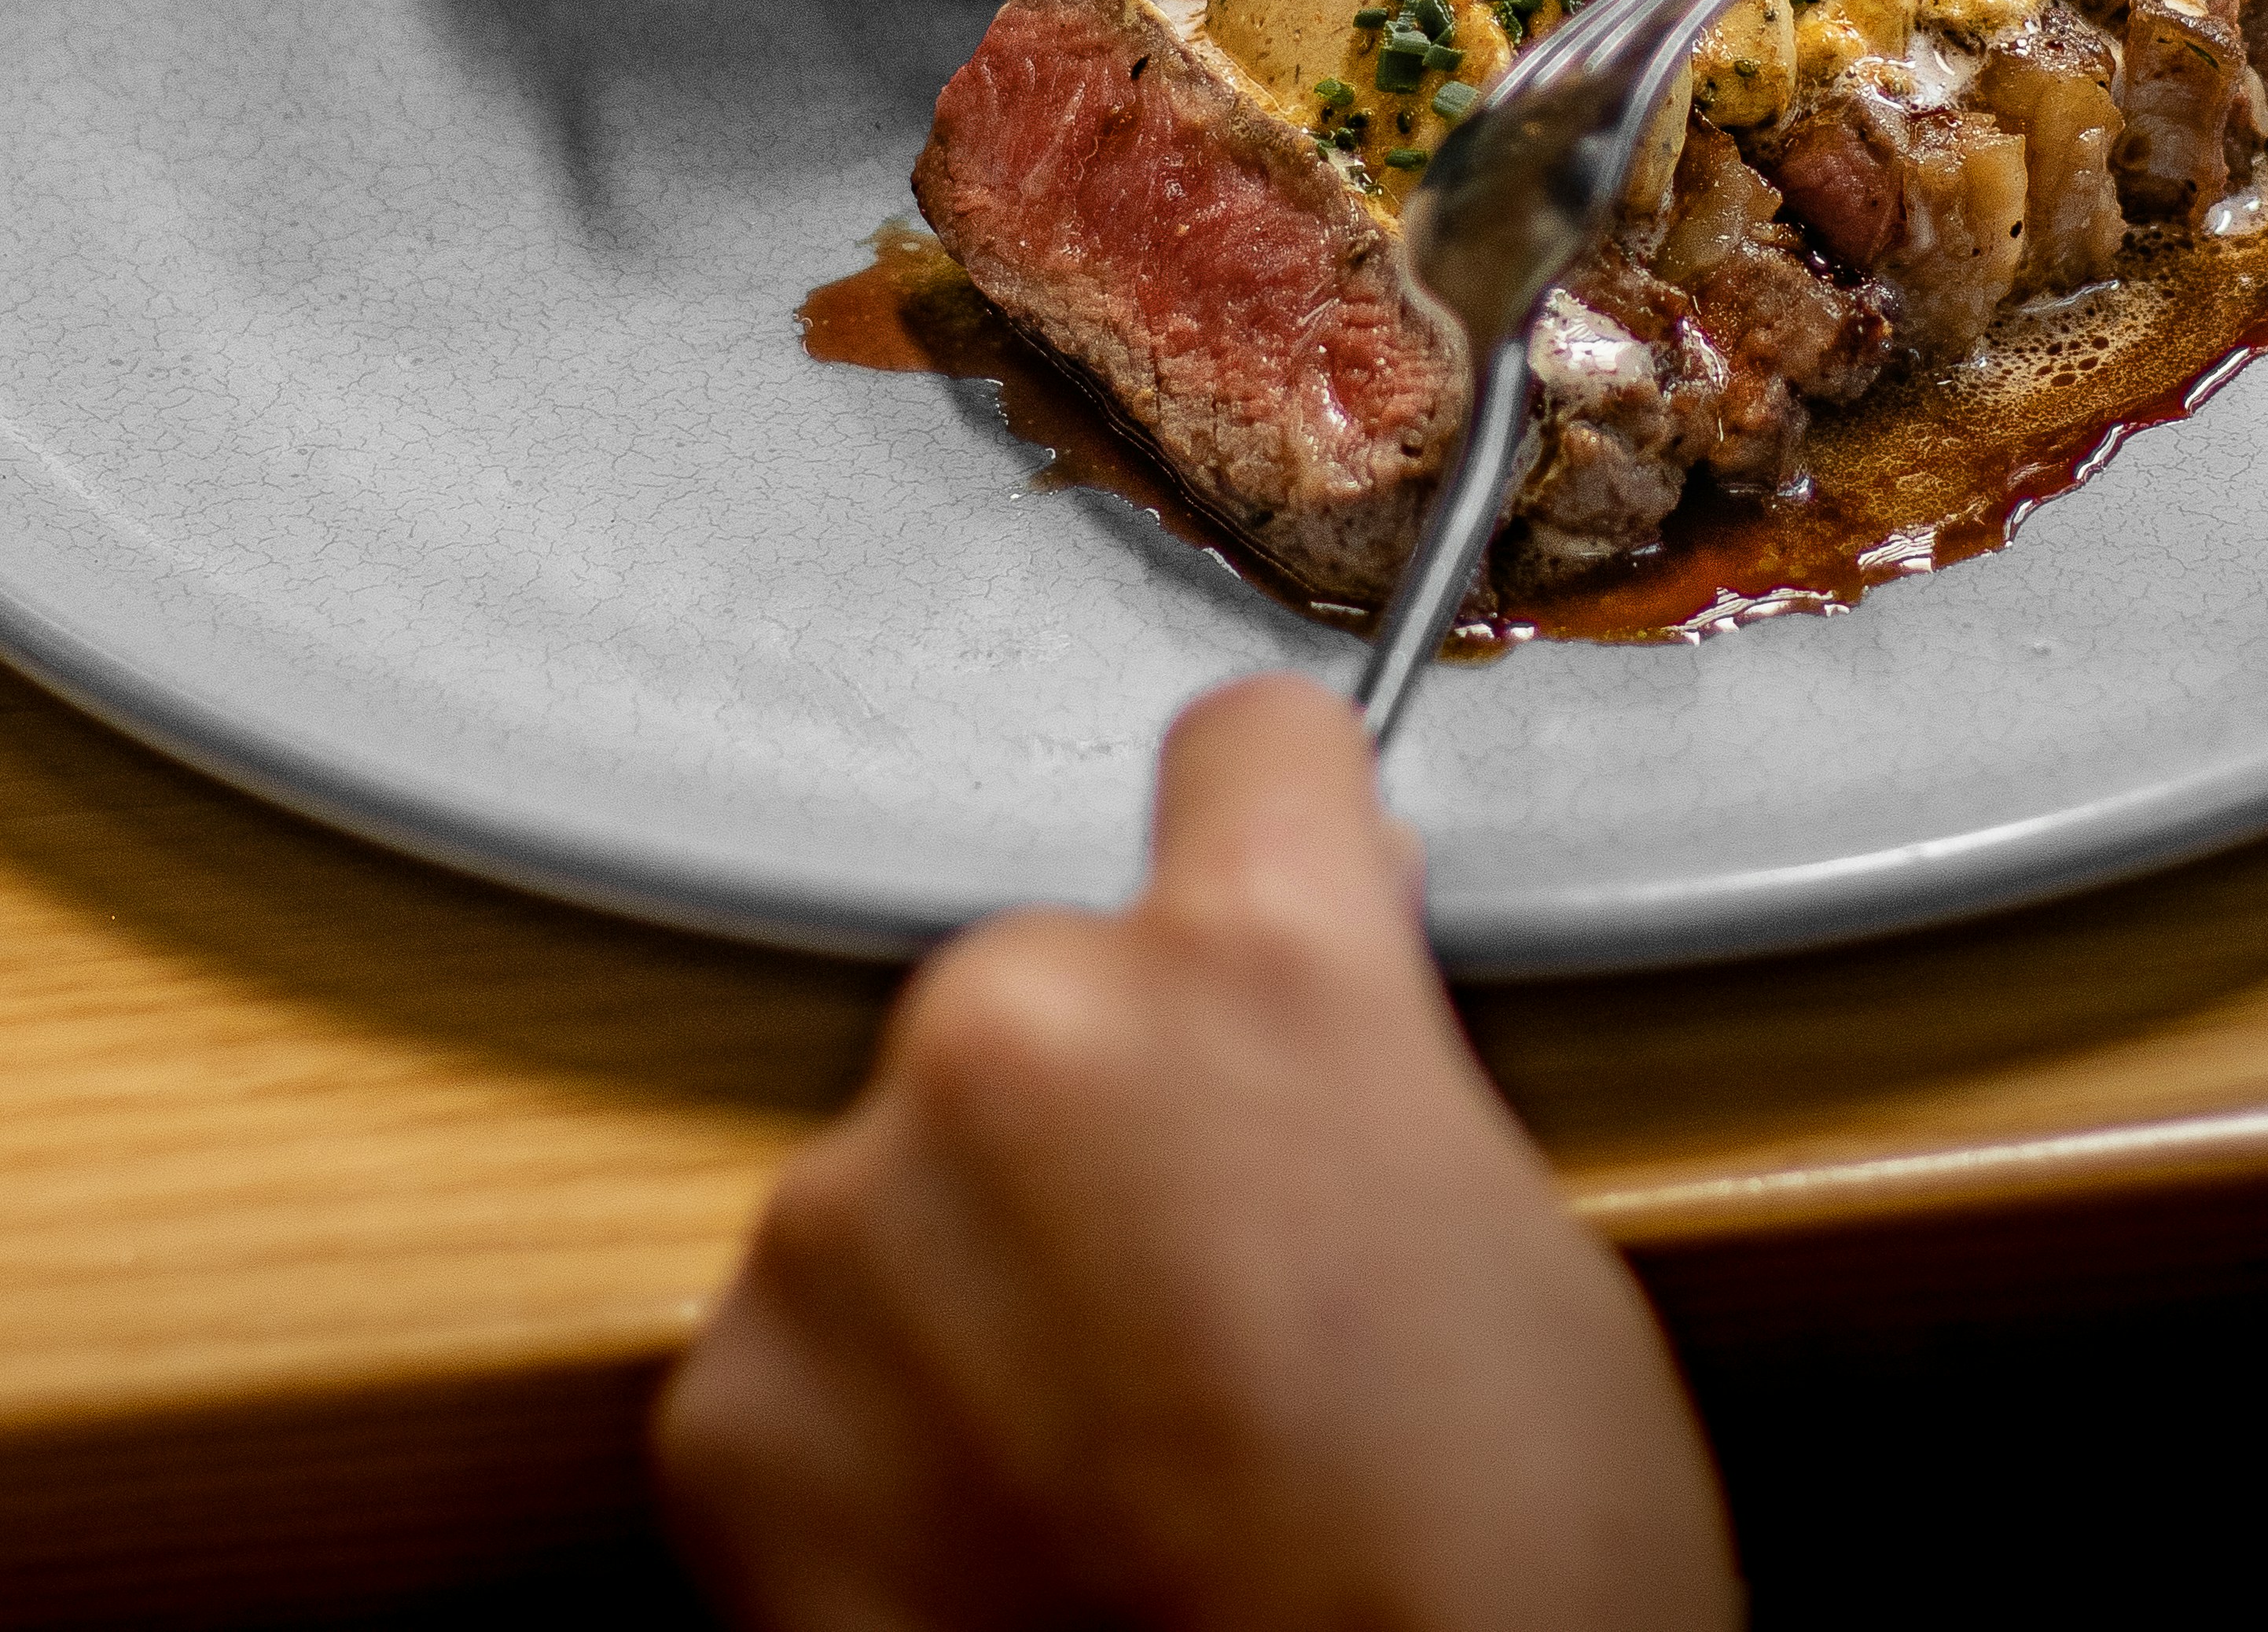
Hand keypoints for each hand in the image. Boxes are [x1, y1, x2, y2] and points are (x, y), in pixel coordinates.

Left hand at [655, 675, 1736, 1631]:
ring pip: (910, 1180)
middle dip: (1104, 1119)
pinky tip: (995, 1549)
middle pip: (1047, 995)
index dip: (1277, 829)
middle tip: (1205, 1312)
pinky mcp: (728, 1408)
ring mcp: (849, 1216)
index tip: (1272, 885)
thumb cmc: (1492, 1583)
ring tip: (1106, 1467)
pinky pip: (800, 1359)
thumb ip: (1365, 1070)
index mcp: (1256, 967)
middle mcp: (1022, 1031)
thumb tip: (1304, 1005)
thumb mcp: (1508, 1244)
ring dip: (977, 1280)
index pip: (1242, 750)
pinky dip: (873, 1440)